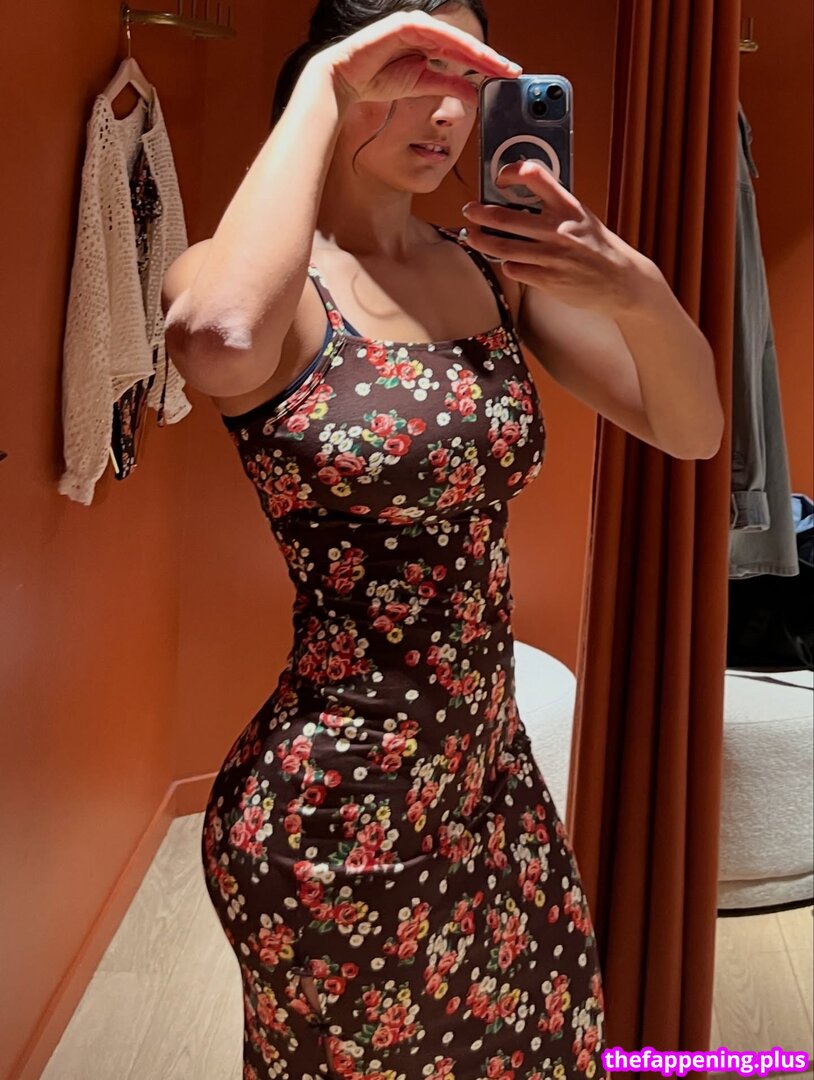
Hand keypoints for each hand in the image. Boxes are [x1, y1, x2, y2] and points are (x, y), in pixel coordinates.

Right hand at [313, 10, 521, 111]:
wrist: (346, 80)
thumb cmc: (377, 80)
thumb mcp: (422, 86)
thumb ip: (447, 86)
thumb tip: (473, 93)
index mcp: (429, 44)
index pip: (464, 54)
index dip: (486, 64)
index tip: (507, 76)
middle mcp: (425, 31)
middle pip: (464, 43)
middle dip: (489, 58)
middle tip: (512, 71)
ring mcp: (415, 25)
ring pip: (454, 37)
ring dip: (477, 51)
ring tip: (497, 65)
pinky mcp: (403, 25)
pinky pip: (435, 33)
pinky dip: (454, 43)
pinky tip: (471, 54)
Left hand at [461, 159, 652, 317]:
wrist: (622, 281)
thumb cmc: (599, 248)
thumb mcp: (582, 218)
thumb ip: (555, 209)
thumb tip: (519, 203)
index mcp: (568, 206)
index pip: (535, 176)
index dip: (511, 173)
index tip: (500, 178)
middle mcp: (559, 229)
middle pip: (506, 217)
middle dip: (480, 213)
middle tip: (470, 211)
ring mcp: (552, 256)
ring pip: (503, 247)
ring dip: (482, 241)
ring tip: (472, 236)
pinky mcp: (548, 280)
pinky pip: (515, 270)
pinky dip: (507, 265)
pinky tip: (506, 262)